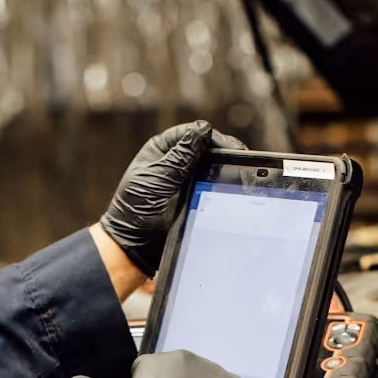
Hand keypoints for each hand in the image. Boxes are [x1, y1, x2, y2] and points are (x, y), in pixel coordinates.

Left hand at [100, 120, 245, 276]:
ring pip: (213, 168)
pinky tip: (233, 187)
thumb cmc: (136, 210)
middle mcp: (175, 162)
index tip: (230, 148)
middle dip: (223, 153)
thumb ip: (181, 156)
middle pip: (207, 148)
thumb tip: (203, 130)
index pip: (192, 134)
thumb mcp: (158, 178)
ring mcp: (187, 181)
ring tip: (241, 173)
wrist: (136, 247)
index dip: (212, 138)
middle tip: (241, 160)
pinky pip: (213, 187)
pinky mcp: (195, 198)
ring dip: (225, 170)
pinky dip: (223, 186)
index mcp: (162, 150)